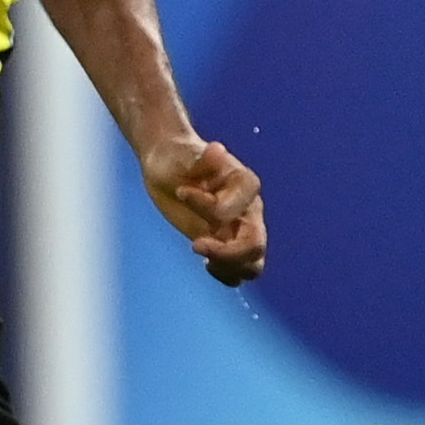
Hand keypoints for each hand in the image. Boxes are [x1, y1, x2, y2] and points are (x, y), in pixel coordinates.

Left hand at [142, 133, 265, 284]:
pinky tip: (205, 263)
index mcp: (244, 184)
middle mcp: (249, 209)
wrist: (169, 167)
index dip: (207, 206)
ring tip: (203, 256)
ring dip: (229, 267)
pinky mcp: (226, 244)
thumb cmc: (178, 157)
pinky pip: (239, 271)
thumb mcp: (184, 155)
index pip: (235, 207)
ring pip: (253, 264)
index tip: (181, 192)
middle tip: (194, 245)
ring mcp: (240, 230)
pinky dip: (226, 274)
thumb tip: (217, 150)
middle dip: (227, 253)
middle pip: (255, 245)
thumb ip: (203, 159)